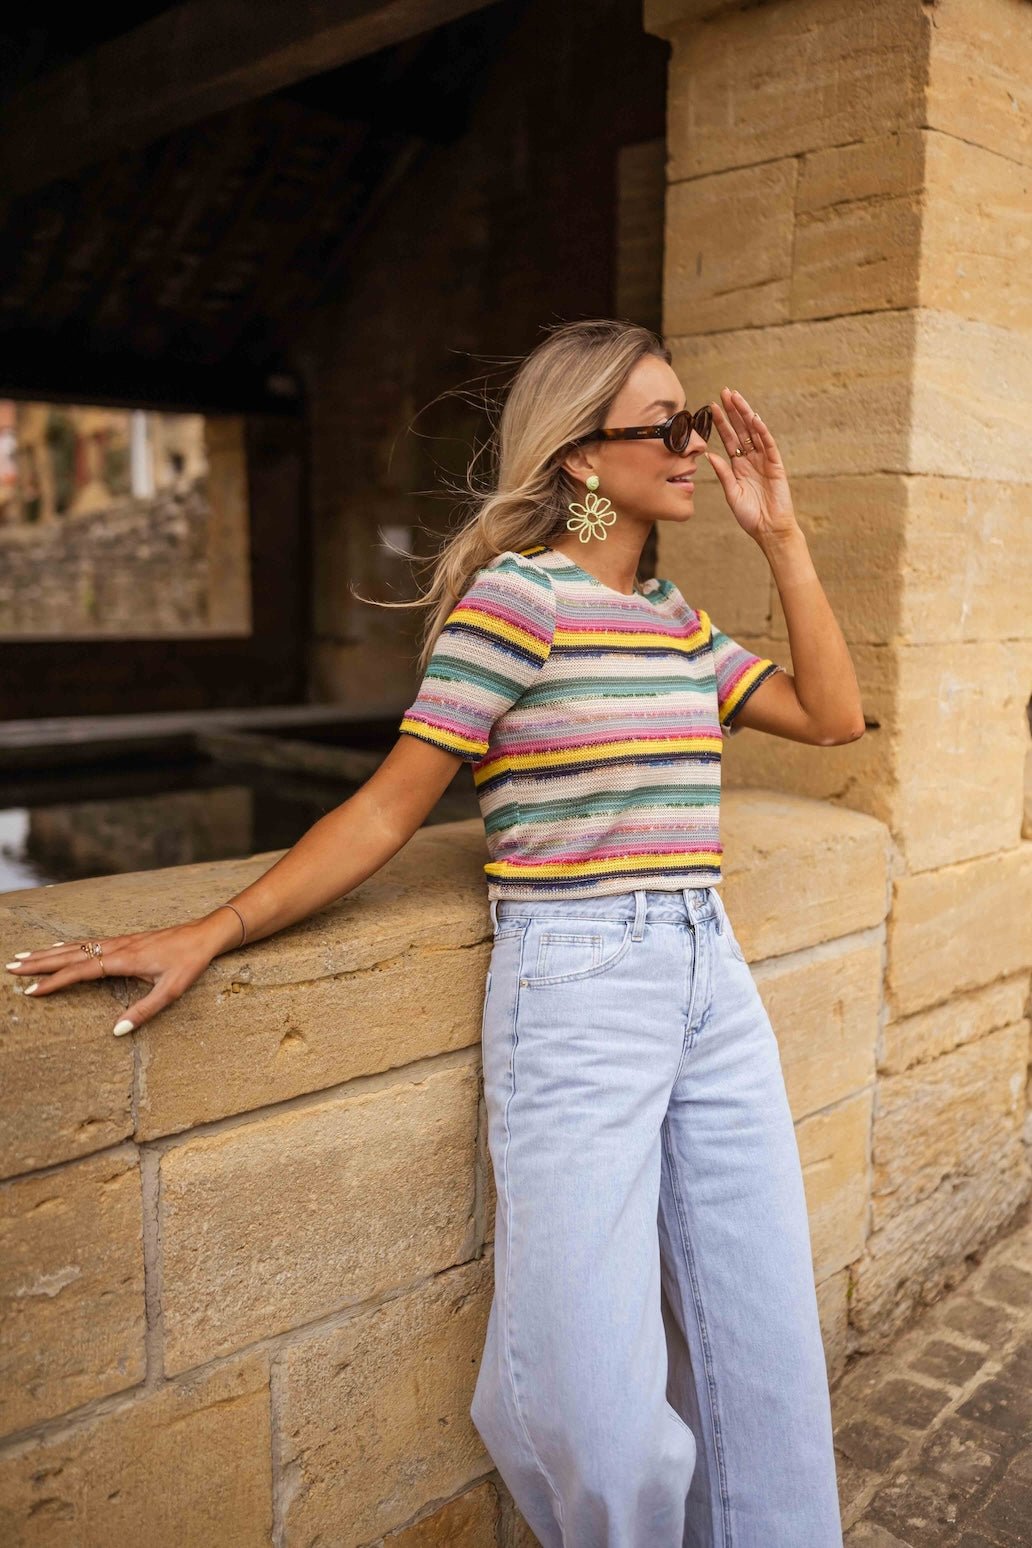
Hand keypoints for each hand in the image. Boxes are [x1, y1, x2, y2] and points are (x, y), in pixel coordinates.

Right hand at [4, 920, 221, 1035]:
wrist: (204, 935)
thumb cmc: (189, 963)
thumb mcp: (171, 991)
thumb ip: (144, 1011)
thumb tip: (116, 1031)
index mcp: (123, 960)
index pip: (80, 971)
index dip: (54, 981)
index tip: (31, 991)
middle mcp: (116, 948)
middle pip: (70, 954)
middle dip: (40, 962)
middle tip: (11, 966)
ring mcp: (118, 942)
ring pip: (76, 946)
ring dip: (48, 952)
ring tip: (24, 957)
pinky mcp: (123, 941)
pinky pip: (87, 943)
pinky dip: (67, 946)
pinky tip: (58, 948)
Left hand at [705, 387, 800, 546]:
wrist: (769, 529)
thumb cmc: (750, 515)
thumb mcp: (731, 493)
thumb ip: (723, 474)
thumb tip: (710, 455)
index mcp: (739, 465)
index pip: (729, 438)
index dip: (721, 423)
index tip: (712, 407)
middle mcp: (751, 459)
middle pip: (741, 429)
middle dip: (734, 411)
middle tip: (725, 392)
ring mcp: (765, 460)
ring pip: (755, 432)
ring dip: (746, 415)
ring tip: (737, 398)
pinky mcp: (776, 466)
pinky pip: (769, 445)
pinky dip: (762, 432)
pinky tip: (754, 419)